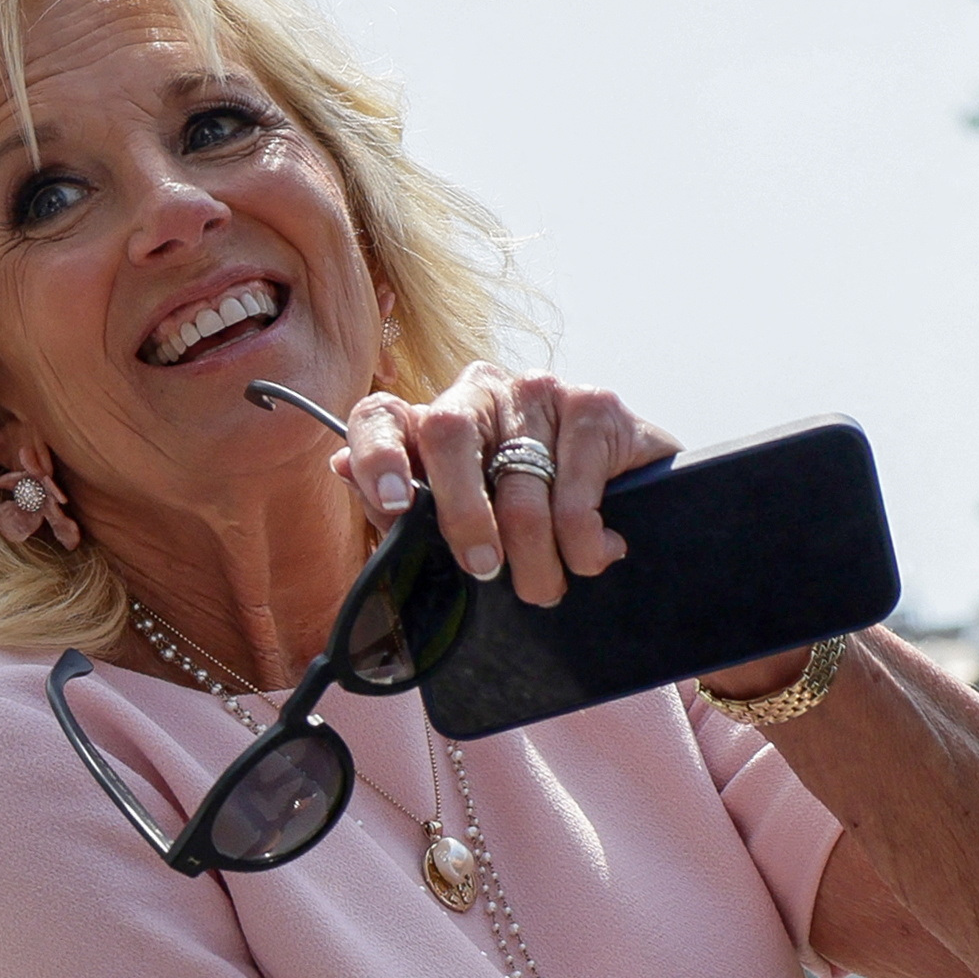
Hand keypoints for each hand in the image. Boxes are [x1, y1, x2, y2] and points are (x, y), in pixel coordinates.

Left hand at [333, 364, 677, 607]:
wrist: (637, 512)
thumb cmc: (531, 526)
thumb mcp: (462, 530)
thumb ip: (403, 509)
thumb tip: (341, 467)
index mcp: (433, 423)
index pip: (381, 416)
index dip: (378, 455)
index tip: (394, 505)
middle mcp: (479, 392)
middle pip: (448, 432)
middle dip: (463, 514)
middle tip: (484, 572)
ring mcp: (537, 390)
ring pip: (519, 480)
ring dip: (536, 558)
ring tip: (547, 587)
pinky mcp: (594, 403)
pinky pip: (576, 489)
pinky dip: (584, 543)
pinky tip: (596, 555)